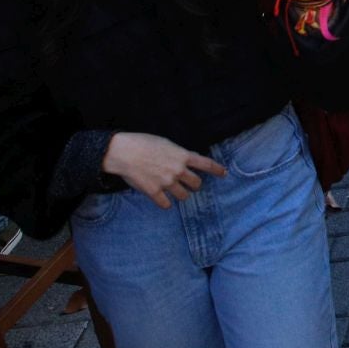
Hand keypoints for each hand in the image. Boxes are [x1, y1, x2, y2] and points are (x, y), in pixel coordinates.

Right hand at [101, 132, 226, 208]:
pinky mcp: (154, 192)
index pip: (206, 164)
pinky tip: (163, 199)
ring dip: (181, 194)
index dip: (217, 169)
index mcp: (182, 155)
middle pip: (196, 184)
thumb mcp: (166, 143)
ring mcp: (167, 182)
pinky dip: (166, 203)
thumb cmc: (143, 143)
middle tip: (189, 184)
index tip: (224, 173)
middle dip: (194, 185)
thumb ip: (178, 154)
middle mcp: (178, 170)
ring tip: (174, 190)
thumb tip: (188, 160)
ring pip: (183, 196)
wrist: (124, 152)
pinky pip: (166, 204)